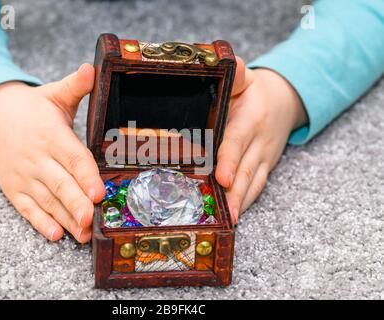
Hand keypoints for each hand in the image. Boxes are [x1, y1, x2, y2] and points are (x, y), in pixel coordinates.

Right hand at [0, 64, 104, 242]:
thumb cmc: (34, 108)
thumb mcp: (54, 93)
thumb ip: (75, 86)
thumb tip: (92, 68)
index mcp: (52, 134)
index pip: (73, 157)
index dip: (86, 176)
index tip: (99, 192)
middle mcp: (38, 157)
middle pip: (61, 184)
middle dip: (76, 204)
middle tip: (92, 220)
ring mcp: (24, 175)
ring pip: (47, 200)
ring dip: (66, 218)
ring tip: (83, 234)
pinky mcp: (14, 188)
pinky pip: (27, 208)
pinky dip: (40, 222)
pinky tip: (56, 234)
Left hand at [215, 58, 307, 221]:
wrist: (284, 101)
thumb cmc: (256, 91)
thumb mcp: (246, 78)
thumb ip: (237, 74)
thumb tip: (229, 66)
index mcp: (250, 119)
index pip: (236, 141)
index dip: (229, 160)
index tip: (222, 178)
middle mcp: (259, 142)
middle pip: (245, 169)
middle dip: (235, 192)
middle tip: (225, 211)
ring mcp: (264, 158)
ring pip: (253, 183)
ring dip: (242, 202)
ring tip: (230, 219)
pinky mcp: (265, 167)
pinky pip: (257, 186)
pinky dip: (248, 200)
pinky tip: (236, 213)